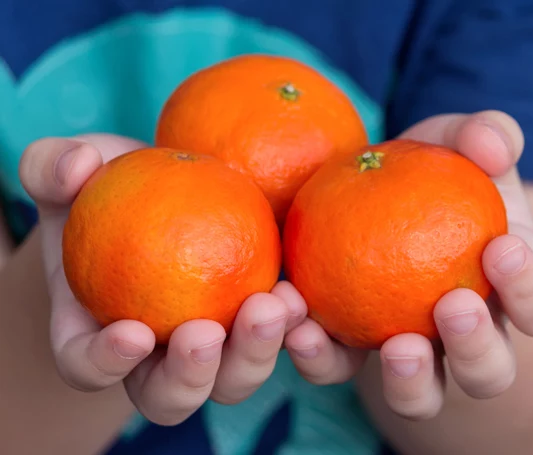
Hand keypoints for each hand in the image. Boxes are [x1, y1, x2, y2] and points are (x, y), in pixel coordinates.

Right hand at [19, 135, 306, 424]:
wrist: (168, 191)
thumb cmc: (109, 187)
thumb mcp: (69, 169)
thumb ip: (54, 167)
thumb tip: (79, 165)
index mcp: (97, 331)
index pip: (88, 365)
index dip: (105, 363)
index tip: (132, 331)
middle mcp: (156, 355)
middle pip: (170, 396)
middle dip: (190, 376)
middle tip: (208, 332)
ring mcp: (214, 345)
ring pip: (233, 380)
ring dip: (255, 354)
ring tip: (277, 305)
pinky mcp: (256, 322)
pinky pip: (280, 343)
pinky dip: (296, 333)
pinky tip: (303, 296)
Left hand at [278, 110, 532, 418]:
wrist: (369, 196)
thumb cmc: (426, 174)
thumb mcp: (453, 143)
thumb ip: (481, 135)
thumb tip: (495, 145)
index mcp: (502, 290)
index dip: (532, 289)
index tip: (503, 247)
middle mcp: (460, 336)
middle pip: (489, 372)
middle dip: (478, 350)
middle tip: (452, 305)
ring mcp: (406, 353)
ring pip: (420, 397)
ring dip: (410, 381)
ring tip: (394, 344)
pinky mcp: (347, 352)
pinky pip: (337, 367)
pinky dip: (320, 354)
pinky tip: (300, 323)